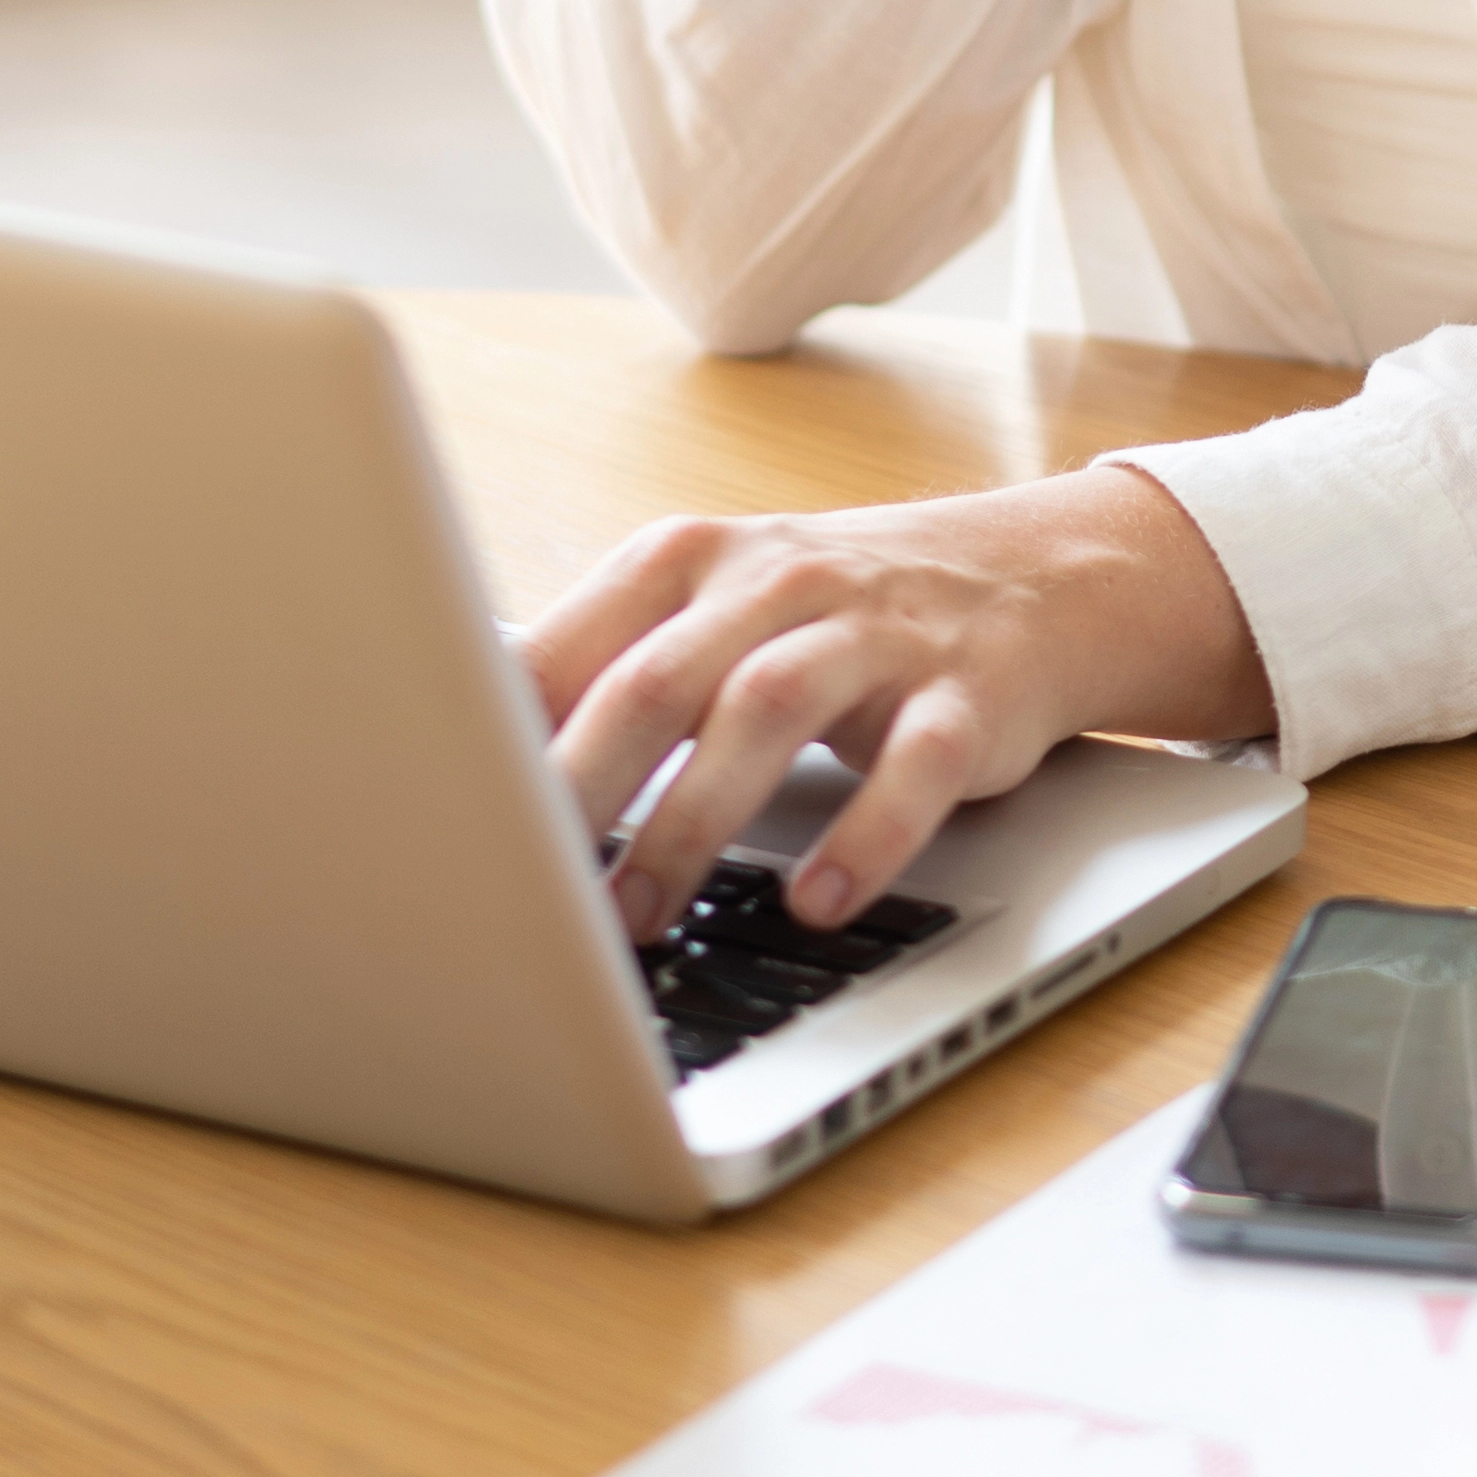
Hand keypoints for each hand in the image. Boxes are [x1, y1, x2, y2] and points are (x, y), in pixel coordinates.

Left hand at [518, 462, 1275, 943]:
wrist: (1038, 573)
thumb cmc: (836, 613)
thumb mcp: (716, 613)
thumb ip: (602, 674)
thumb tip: (453, 774)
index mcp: (696, 562)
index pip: (576, 641)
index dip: (502, 731)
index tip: (438, 815)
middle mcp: (780, 583)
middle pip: (658, 677)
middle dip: (583, 784)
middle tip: (520, 880)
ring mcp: (877, 635)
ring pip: (768, 709)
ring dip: (694, 818)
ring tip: (639, 913)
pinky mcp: (965, 694)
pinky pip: (913, 764)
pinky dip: (864, 834)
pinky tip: (817, 901)